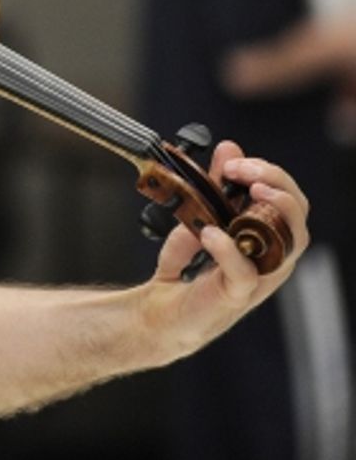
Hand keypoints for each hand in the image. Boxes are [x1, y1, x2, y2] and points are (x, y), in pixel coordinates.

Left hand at [141, 140, 308, 359]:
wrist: (162, 312)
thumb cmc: (186, 269)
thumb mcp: (198, 217)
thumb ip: (214, 186)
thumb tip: (229, 148)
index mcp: (266, 238)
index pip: (291, 199)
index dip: (270, 174)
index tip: (234, 160)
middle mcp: (271, 257)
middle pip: (297, 216)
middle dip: (275, 183)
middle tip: (239, 169)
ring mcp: (259, 277)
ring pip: (290, 243)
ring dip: (273, 209)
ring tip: (248, 190)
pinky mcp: (236, 294)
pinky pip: (245, 271)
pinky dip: (228, 248)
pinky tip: (210, 232)